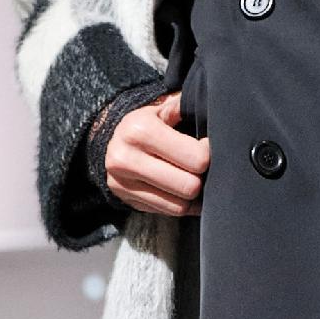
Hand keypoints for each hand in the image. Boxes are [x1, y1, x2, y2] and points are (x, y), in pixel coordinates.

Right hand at [104, 91, 209, 216]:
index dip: (208, 154)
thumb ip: (183, 107)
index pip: (196, 158)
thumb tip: (210, 106)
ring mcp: (123, 184)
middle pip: (189, 186)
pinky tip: (183, 191)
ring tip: (194, 177)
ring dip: (193, 195)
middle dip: (201, 177)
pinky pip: (168, 212)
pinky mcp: (126, 200)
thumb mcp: (161, 108)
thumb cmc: (146, 123)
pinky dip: (182, 205)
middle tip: (201, 166)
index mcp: (141, 130)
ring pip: (180, 205)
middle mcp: (127, 159)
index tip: (206, 146)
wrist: (109, 141)